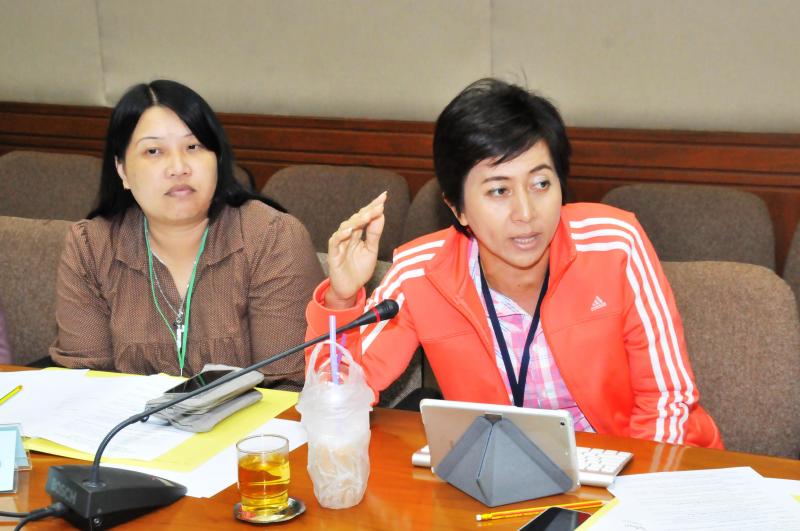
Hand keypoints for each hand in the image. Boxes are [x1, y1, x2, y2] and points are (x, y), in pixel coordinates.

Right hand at [325, 192, 386, 307]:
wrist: (351, 289)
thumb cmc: (360, 270)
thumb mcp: (371, 250)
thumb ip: (374, 234)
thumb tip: (381, 215)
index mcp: (358, 234)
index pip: (365, 217)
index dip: (373, 206)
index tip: (384, 196)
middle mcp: (348, 236)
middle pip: (356, 219)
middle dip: (368, 211)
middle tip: (379, 205)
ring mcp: (340, 244)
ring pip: (345, 227)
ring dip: (357, 221)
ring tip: (368, 215)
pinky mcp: (333, 254)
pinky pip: (335, 242)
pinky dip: (341, 235)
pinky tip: (349, 230)